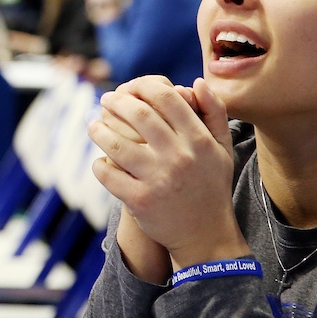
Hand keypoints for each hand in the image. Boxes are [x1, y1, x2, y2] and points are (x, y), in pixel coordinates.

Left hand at [88, 76, 248, 275]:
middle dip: (117, 101)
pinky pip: (108, 174)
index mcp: (199, 140)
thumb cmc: (211, 186)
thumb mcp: (223, 149)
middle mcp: (179, 157)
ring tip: (93, 125)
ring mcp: (157, 179)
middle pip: (139, 114)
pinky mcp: (139, 200)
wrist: (205, 235)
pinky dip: (99, 165)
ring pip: (116, 144)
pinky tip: (100, 160)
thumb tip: (197, 81)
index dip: (143, 86)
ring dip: (98, 130)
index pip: (167, 98)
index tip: (130, 87)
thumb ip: (214, 113)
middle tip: (106, 99)